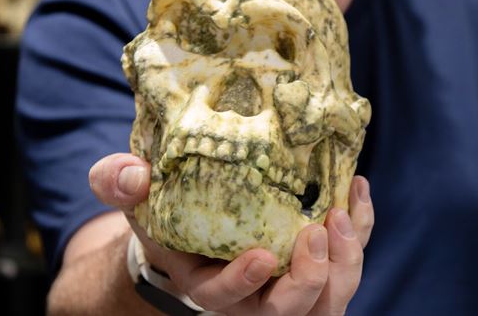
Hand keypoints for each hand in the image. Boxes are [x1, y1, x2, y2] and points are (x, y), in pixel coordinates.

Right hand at [89, 153, 373, 315]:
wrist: (202, 221)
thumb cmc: (170, 213)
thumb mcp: (139, 198)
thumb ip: (119, 185)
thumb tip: (128, 174)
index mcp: (206, 284)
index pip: (222, 300)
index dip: (243, 285)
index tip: (263, 256)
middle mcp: (251, 297)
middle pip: (288, 312)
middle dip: (309, 279)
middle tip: (318, 232)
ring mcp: (287, 285)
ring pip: (328, 298)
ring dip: (344, 260)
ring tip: (343, 211)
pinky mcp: (315, 264)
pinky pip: (345, 262)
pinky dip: (358, 232)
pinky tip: (356, 190)